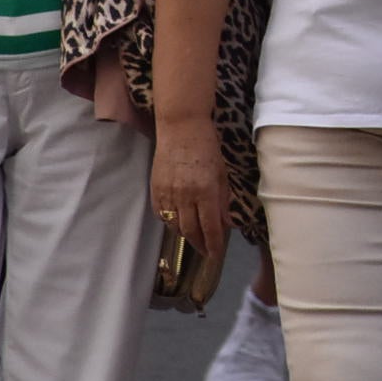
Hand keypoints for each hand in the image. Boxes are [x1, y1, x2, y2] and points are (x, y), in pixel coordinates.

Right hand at [148, 112, 230, 262]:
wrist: (181, 126)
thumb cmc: (207, 145)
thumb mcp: (222, 172)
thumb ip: (223, 200)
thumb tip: (226, 223)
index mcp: (205, 191)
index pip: (210, 227)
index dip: (213, 245)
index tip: (216, 254)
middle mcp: (185, 196)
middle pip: (190, 231)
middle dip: (199, 244)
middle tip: (205, 249)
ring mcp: (167, 193)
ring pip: (174, 225)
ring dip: (185, 235)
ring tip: (194, 237)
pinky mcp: (155, 188)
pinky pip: (161, 214)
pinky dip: (170, 221)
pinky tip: (178, 221)